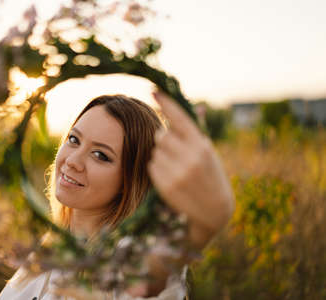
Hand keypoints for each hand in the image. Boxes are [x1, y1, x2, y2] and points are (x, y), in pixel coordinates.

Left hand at [148, 91, 234, 247]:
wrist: (214, 211)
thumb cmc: (211, 176)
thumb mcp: (209, 152)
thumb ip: (197, 131)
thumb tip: (196, 107)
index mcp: (202, 144)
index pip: (179, 118)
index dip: (165, 103)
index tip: (153, 90)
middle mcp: (190, 156)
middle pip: (160, 135)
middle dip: (164, 140)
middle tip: (176, 150)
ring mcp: (178, 172)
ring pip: (155, 151)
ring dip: (161, 155)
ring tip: (177, 166)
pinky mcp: (166, 185)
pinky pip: (152, 166)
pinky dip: (158, 168)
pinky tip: (171, 176)